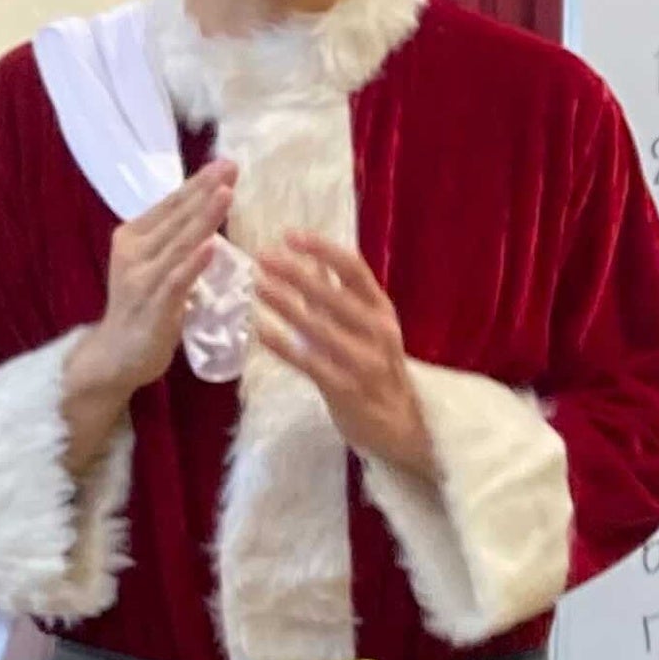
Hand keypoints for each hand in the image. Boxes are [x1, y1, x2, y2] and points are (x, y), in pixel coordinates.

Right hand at [68, 162, 237, 461]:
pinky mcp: (154, 305)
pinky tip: (211, 245)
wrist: (115, 355)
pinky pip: (177, 280)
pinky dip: (194, 261)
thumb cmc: (143, 309)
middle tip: (232, 166)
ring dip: (204, 217)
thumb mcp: (157, 268)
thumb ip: (176, 243)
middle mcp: (134, 252)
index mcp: (134, 237)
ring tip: (226, 193)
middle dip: (206, 190)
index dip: (198, 183)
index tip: (226, 164)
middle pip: (177, 216)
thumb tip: (207, 215)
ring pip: (179, 242)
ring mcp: (142, 278)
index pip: (171, 204)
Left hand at [256, 230, 434, 477]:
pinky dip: (284, 347)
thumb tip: (312, 256)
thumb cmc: (376, 367)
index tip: (289, 235)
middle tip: (262, 257)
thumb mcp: (367, 325)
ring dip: (287, 305)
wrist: (400, 424)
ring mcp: (363, 361)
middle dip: (296, 274)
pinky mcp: (346, 389)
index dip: (322, 249)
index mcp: (381, 310)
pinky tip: (261, 330)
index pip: (354, 270)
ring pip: (320, 328)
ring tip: (258, 286)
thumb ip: (340, 294)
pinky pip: (310, 364)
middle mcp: (377, 331)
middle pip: (335, 295)